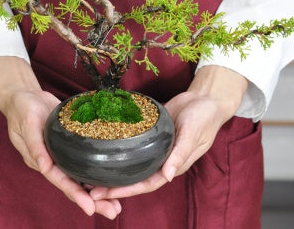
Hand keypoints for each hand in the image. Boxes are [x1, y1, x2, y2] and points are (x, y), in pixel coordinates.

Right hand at [0, 57, 121, 218]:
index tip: (91, 208)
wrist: (25, 96)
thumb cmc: (22, 110)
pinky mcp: (70, 144)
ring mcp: (62, 154)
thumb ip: (35, 145)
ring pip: (81, 176)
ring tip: (117, 203)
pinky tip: (111, 178)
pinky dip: (96, 170)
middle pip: (74, 185)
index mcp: (41, 160)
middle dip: (94, 200)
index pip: (61, 181)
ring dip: (98, 190)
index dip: (76, 195)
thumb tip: (44, 167)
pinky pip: (84, 161)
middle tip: (114, 211)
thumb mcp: (27, 124)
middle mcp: (53, 161)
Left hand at [90, 65, 247, 200]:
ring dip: (114, 167)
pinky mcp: (150, 131)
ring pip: (131, 161)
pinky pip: (133, 141)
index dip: (125, 190)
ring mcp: (154, 146)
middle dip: (113, 184)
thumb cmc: (204, 119)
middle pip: (134, 176)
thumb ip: (180, 154)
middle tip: (88, 188)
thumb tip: (167, 177)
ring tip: (91, 170)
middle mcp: (160, 158)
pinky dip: (119, 145)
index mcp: (172, 165)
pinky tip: (103, 144)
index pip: (146, 184)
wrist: (205, 98)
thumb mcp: (193, 135)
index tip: (104, 194)